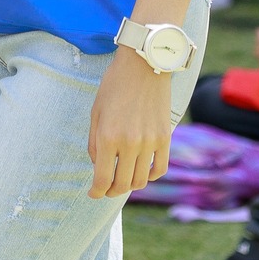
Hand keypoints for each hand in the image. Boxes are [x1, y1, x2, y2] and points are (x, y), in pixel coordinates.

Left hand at [87, 49, 176, 197]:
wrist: (144, 65)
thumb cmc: (115, 85)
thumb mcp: (96, 112)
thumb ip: (95, 142)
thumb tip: (98, 166)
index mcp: (109, 137)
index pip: (103, 179)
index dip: (96, 191)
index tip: (93, 194)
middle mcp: (131, 144)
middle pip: (122, 184)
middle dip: (111, 191)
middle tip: (105, 189)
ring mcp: (150, 142)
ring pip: (140, 180)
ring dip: (129, 185)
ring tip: (122, 180)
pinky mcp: (165, 138)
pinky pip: (159, 168)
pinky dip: (149, 176)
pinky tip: (141, 173)